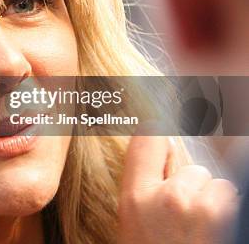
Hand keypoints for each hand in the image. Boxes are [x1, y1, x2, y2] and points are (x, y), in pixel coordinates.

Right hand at [117, 127, 238, 243]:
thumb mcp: (133, 226)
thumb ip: (142, 192)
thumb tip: (160, 162)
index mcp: (136, 200)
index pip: (147, 141)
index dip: (157, 134)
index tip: (161, 130)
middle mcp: (169, 197)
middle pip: (192, 170)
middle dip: (194, 189)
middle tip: (185, 218)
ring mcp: (200, 206)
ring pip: (216, 185)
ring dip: (213, 203)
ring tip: (202, 230)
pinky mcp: (225, 215)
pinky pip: (230, 198)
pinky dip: (229, 212)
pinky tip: (215, 233)